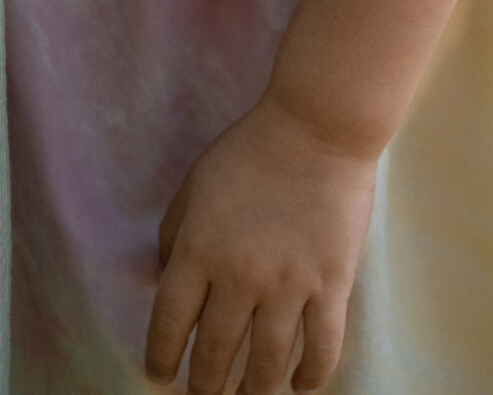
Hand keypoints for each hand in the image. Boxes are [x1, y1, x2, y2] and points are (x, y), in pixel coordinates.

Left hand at [144, 98, 376, 394]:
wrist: (317, 125)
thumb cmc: (252, 147)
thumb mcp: (197, 181)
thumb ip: (174, 231)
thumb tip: (162, 278)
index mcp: (199, 249)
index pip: (170, 323)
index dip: (162, 357)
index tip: (160, 375)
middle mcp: (239, 275)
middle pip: (216, 355)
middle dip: (205, 387)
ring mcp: (288, 284)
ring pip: (266, 365)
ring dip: (253, 391)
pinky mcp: (331, 284)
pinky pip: (321, 348)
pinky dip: (310, 376)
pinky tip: (300, 385)